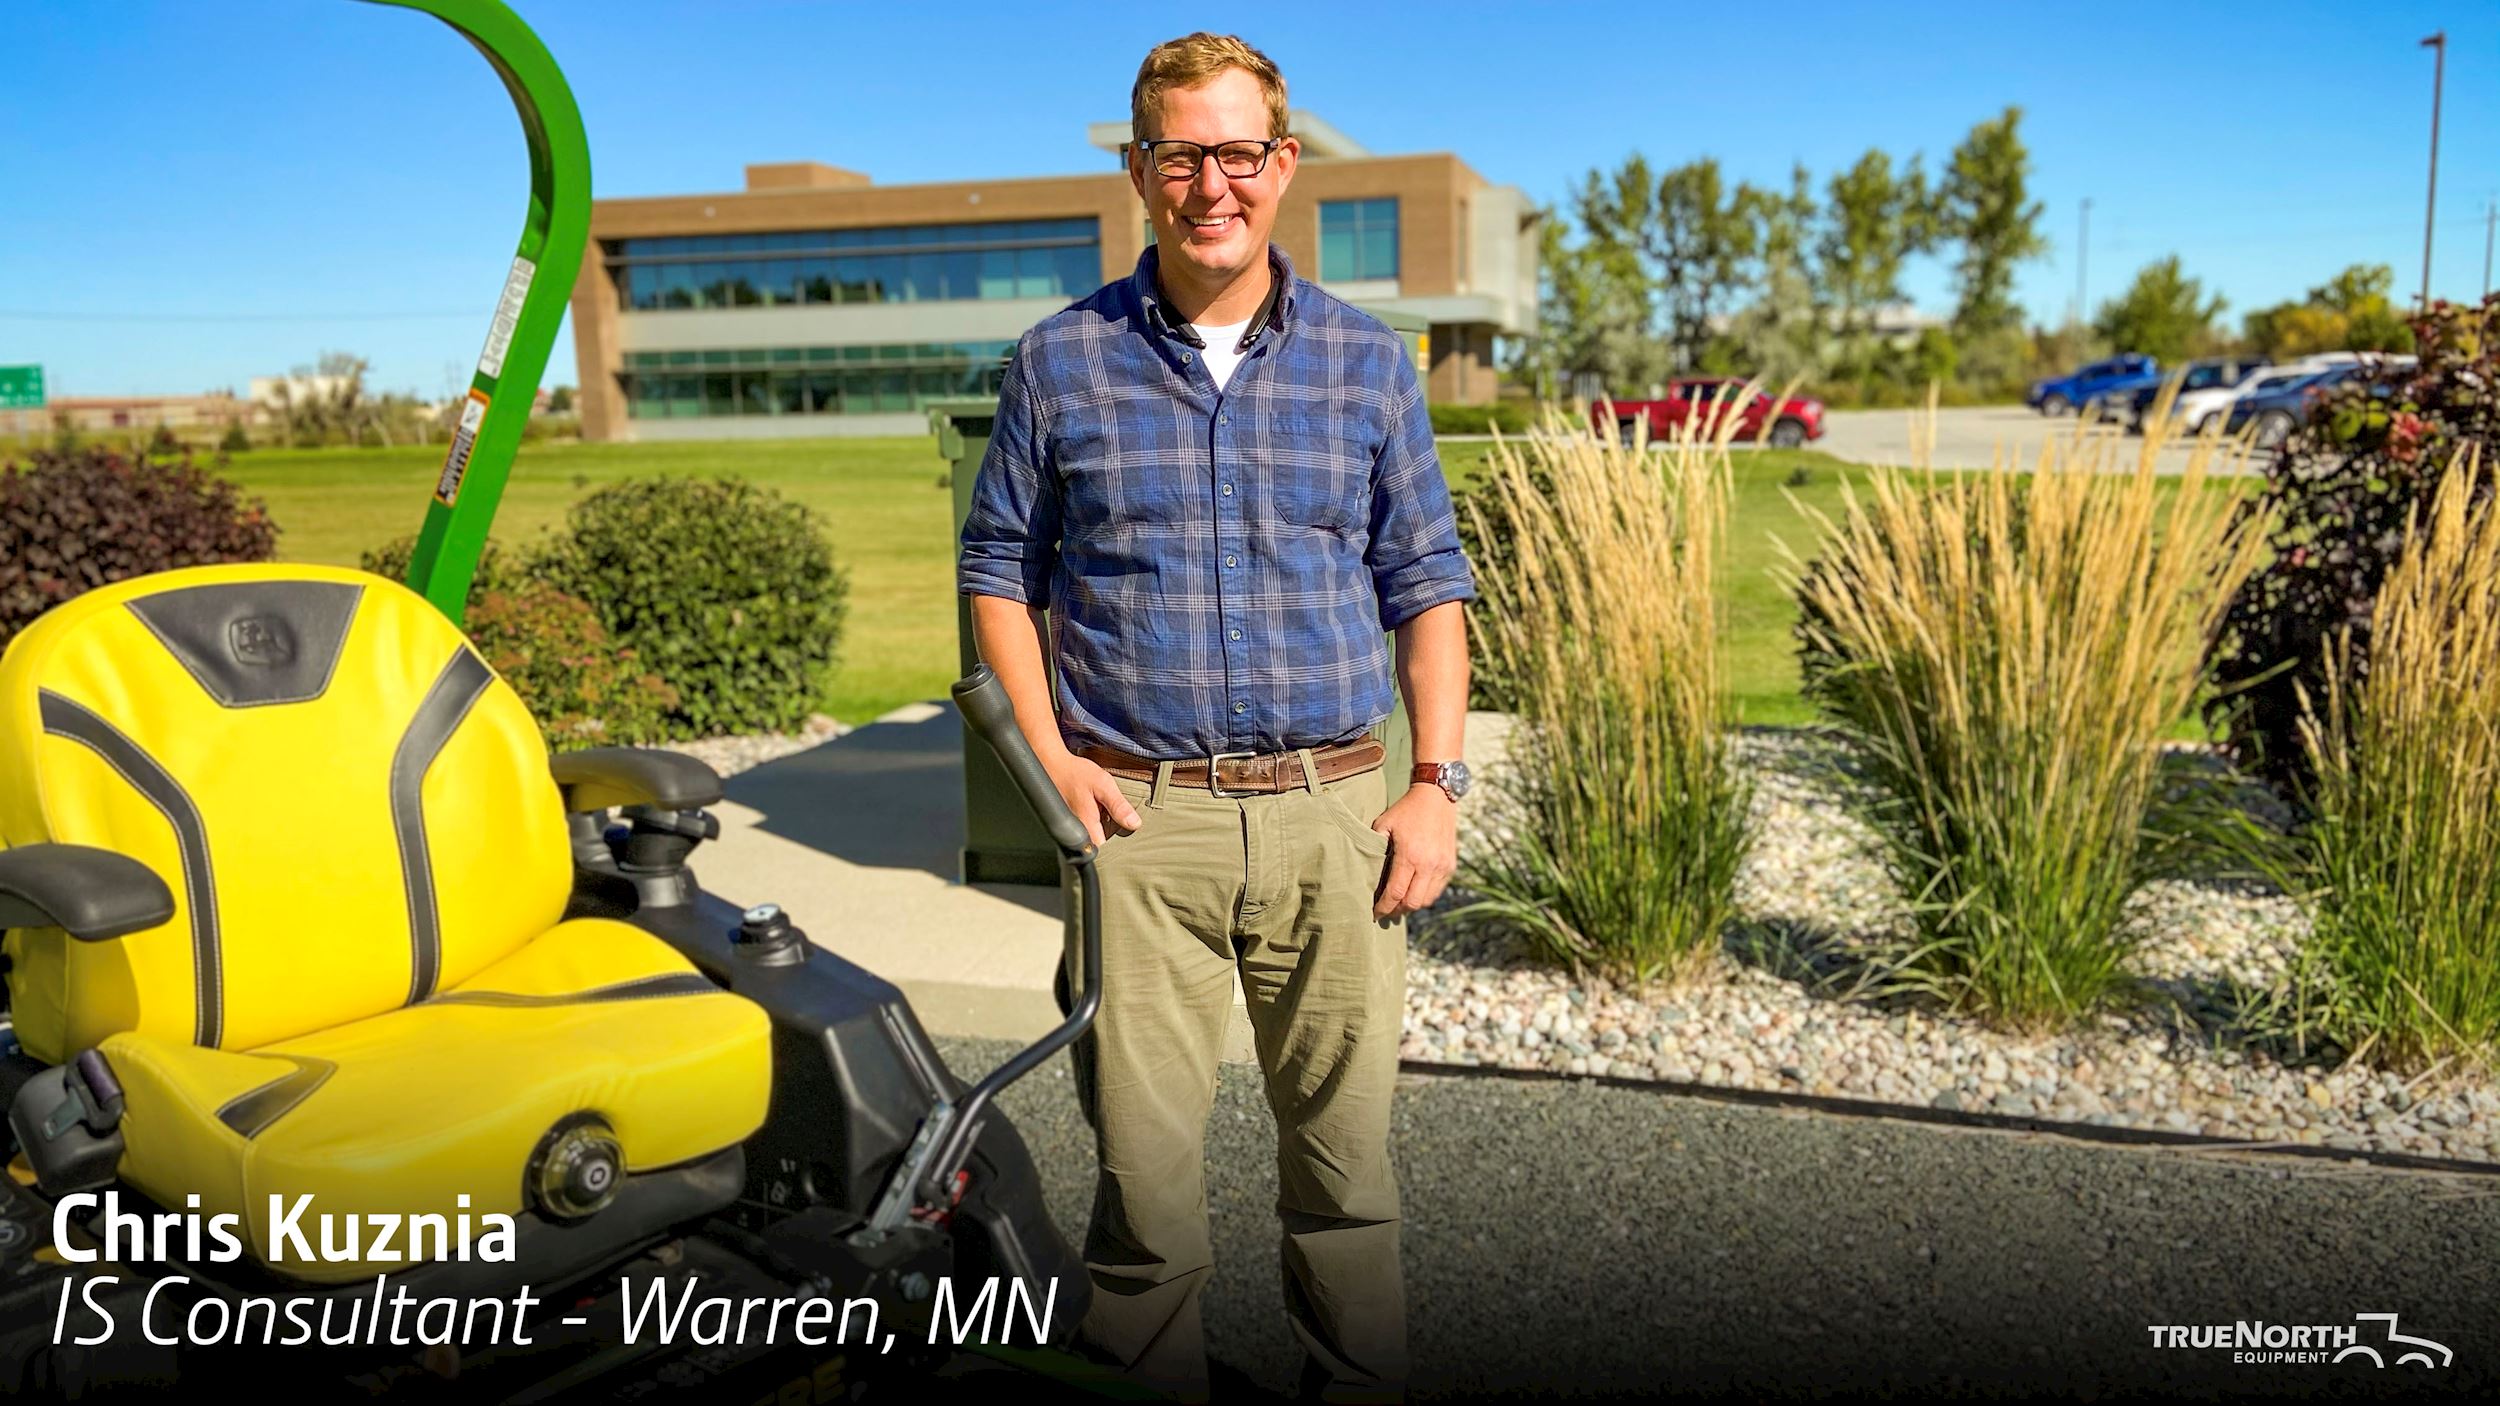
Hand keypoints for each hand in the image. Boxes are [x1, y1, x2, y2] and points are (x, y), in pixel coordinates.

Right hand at [1045, 750, 1142, 847]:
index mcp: (1086, 823)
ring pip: (1090, 835)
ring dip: (1100, 826)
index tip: (1123, 832)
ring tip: (1104, 810)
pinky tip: (1095, 807)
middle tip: (1114, 816)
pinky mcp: (1068, 819)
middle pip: (1097, 843)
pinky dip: (1092, 819)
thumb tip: (1134, 823)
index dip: (1115, 843)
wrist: (1052, 764)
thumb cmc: (1074, 772)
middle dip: (1109, 834)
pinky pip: (1084, 826)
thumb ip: (1118, 805)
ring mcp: (1070, 825)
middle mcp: (1076, 828)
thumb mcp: (1103, 784)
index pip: (1103, 848)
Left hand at [1369, 783, 1457, 919]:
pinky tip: (1413, 892)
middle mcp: (1429, 864)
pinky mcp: (1450, 865)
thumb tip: (1367, 872)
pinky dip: (1425, 897)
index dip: (1384, 908)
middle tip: (1385, 911)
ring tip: (1398, 904)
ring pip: (1426, 900)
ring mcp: (1442, 866)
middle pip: (1412, 903)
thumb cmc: (1406, 810)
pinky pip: (1437, 891)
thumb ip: (1375, 848)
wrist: (1436, 797)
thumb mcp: (1384, 824)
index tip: (1374, 914)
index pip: (1395, 893)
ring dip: (1411, 906)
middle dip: (1396, 911)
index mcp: (1410, 855)